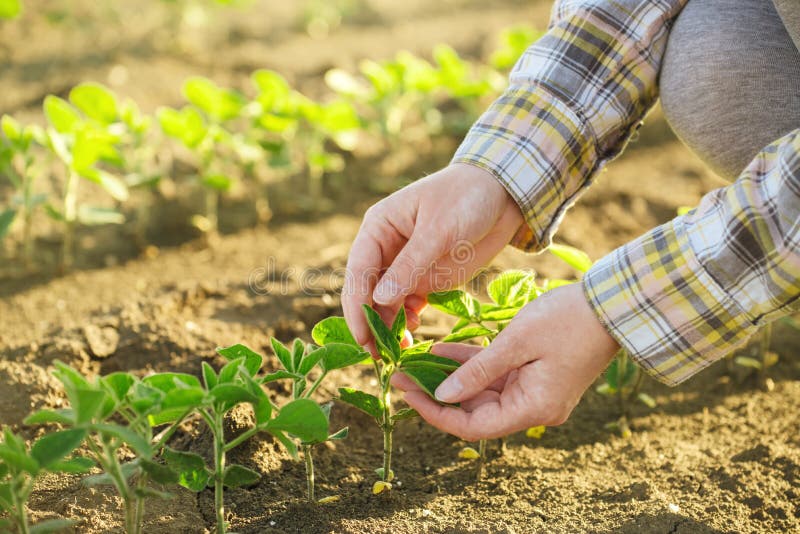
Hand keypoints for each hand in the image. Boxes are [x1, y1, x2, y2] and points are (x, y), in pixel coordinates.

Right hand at [342, 163, 522, 344]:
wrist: (503, 195)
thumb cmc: (467, 199)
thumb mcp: (440, 230)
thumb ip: (410, 265)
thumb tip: (379, 300)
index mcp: (378, 227)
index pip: (358, 270)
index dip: (357, 305)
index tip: (362, 335)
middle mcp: (385, 248)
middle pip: (366, 291)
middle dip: (369, 322)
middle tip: (377, 355)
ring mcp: (403, 266)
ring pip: (384, 303)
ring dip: (388, 327)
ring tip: (399, 351)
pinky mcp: (423, 278)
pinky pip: (406, 306)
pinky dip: (406, 322)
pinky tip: (414, 333)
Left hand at [393, 283, 619, 440]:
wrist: (613, 304)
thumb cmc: (568, 320)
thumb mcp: (517, 342)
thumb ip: (478, 370)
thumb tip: (442, 394)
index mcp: (534, 408)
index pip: (474, 426)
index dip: (437, 415)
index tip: (407, 395)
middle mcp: (534, 407)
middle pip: (475, 411)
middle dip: (437, 394)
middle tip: (400, 375)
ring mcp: (535, 390)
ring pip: (482, 391)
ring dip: (450, 378)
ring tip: (413, 364)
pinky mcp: (535, 373)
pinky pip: (496, 374)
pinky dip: (471, 365)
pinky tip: (440, 352)